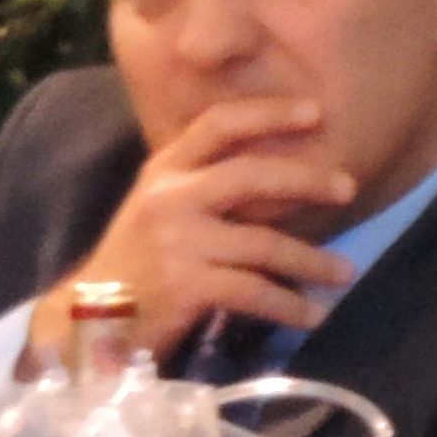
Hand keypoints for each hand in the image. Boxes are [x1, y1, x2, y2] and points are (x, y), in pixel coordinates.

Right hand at [33, 96, 356, 365]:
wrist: (86, 324)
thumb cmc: (139, 263)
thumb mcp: (164, 210)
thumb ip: (210, 187)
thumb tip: (290, 178)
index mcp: (164, 172)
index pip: (217, 124)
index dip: (268, 112)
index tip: (316, 112)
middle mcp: (167, 199)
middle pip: (251, 175)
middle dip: (308, 179)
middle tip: (349, 189)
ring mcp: (176, 242)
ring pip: (264, 243)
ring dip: (313, 261)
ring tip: (346, 274)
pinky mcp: (185, 286)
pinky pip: (254, 291)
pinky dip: (291, 305)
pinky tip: (314, 315)